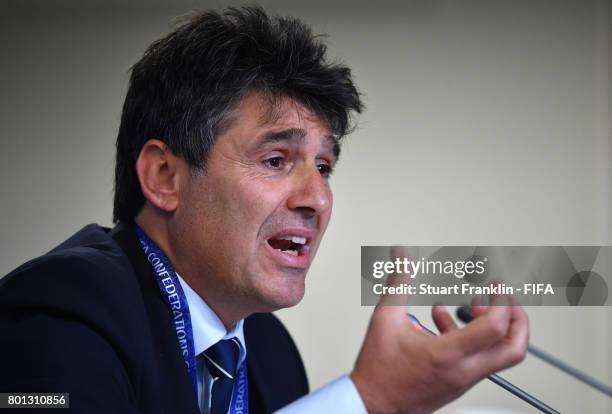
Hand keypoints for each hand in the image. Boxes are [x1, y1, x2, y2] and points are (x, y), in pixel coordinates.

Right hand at [351, 248, 528, 413]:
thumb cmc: (378, 369)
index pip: (496, 328)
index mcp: (448, 355)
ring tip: (476, 305)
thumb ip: (399, 283)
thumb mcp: (386, 318)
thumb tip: (402, 255)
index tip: (496, 286)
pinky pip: (479, 360)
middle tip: (505, 299)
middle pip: (514, 349)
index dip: (502, 301)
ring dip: (495, 327)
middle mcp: (462, 371)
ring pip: (499, 356)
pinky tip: (445, 321)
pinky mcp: (457, 383)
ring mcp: (463, 380)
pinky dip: (473, 338)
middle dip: (517, 318)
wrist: (372, 404)